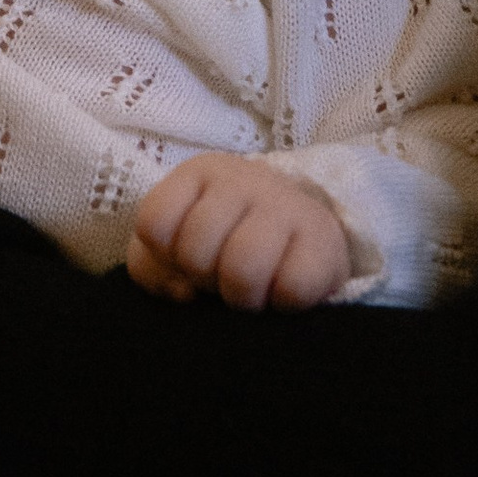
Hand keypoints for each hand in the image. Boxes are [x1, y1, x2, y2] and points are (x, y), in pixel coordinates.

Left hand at [125, 156, 356, 309]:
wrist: (305, 234)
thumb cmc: (228, 242)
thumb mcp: (178, 244)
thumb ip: (152, 267)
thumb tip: (184, 293)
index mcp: (199, 173)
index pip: (156, 224)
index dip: (167, 256)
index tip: (186, 257)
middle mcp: (242, 179)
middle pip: (196, 252)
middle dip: (205, 279)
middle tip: (223, 276)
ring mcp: (286, 205)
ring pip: (242, 270)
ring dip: (242, 297)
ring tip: (250, 290)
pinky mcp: (325, 240)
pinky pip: (292, 288)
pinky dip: (282, 303)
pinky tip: (281, 290)